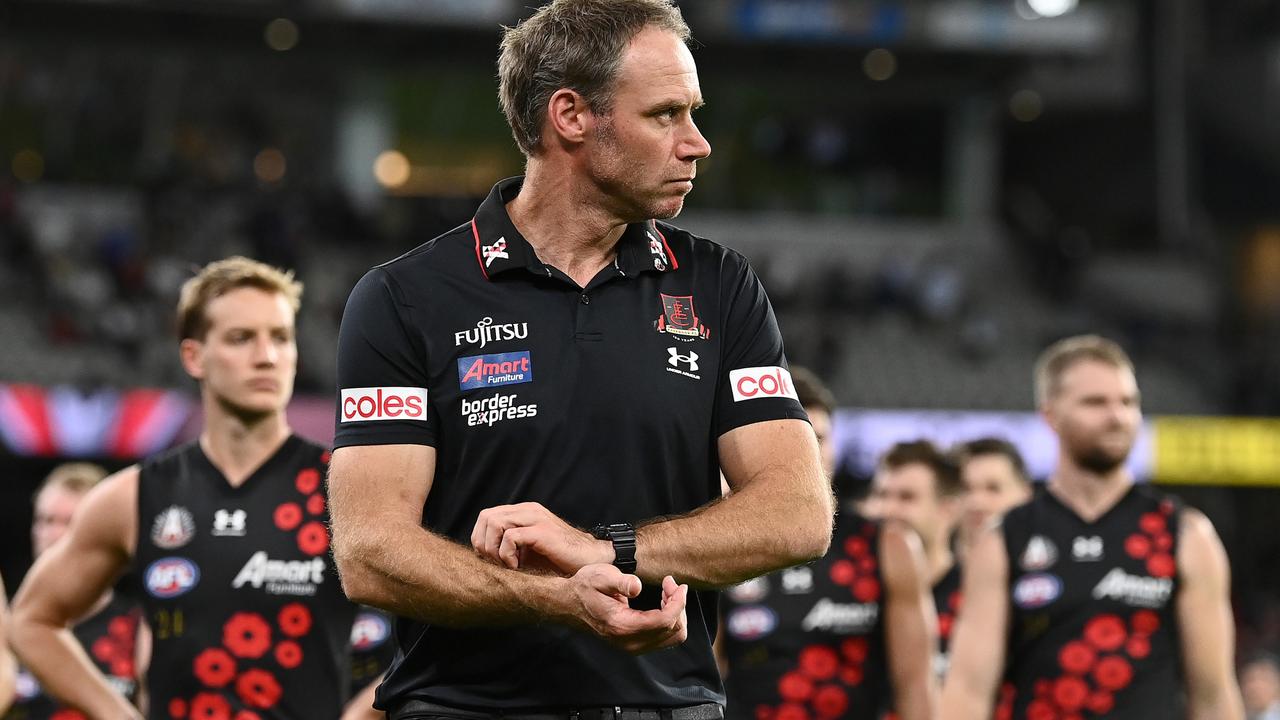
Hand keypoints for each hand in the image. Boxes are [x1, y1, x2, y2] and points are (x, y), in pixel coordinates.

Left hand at [471, 502, 609, 574]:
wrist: (589, 561)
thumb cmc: (559, 560)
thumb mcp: (527, 550)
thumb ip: (506, 545)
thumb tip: (480, 554)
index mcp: (524, 512)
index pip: (486, 516)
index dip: (481, 539)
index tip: (490, 560)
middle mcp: (528, 510)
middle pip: (486, 517)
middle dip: (483, 543)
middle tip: (496, 563)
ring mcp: (536, 518)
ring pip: (494, 523)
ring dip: (493, 549)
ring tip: (507, 565)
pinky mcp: (543, 531)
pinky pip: (510, 537)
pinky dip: (507, 555)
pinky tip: (517, 566)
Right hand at [567, 564, 687, 654]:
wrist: (570, 603)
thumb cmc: (585, 587)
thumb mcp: (600, 576)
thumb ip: (620, 582)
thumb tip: (636, 587)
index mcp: (623, 626)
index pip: (664, 621)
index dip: (678, 603)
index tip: (679, 585)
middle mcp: (630, 642)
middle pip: (673, 631)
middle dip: (678, 605)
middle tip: (670, 584)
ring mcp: (633, 646)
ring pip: (673, 637)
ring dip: (676, 613)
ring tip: (667, 592)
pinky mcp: (636, 644)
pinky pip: (665, 637)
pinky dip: (670, 619)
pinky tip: (662, 602)